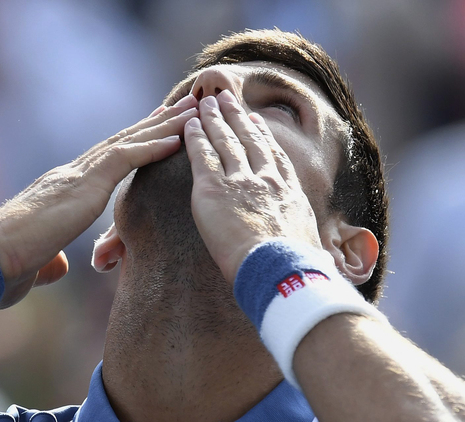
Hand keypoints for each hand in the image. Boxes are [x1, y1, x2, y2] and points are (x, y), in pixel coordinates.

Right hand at [0, 95, 198, 307]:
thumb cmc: (5, 265)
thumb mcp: (38, 261)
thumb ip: (53, 258)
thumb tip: (59, 266)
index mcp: (64, 189)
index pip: (106, 159)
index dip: (134, 141)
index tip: (158, 126)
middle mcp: (72, 175)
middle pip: (122, 141)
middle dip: (155, 122)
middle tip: (183, 105)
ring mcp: (77, 177)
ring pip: (128, 142)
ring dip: (163, 125)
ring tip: (191, 108)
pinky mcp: (83, 187)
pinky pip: (124, 160)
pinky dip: (152, 148)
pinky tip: (177, 138)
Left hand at [184, 91, 319, 283]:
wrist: (281, 270)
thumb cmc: (296, 269)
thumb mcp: (309, 244)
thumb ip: (302, 236)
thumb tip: (313, 254)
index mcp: (288, 191)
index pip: (273, 155)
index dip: (262, 134)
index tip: (255, 120)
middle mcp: (265, 179)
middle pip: (248, 139)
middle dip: (236, 116)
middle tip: (226, 98)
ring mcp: (239, 181)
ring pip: (224, 141)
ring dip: (214, 118)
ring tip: (207, 102)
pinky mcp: (213, 189)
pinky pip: (201, 155)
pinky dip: (195, 137)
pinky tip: (190, 124)